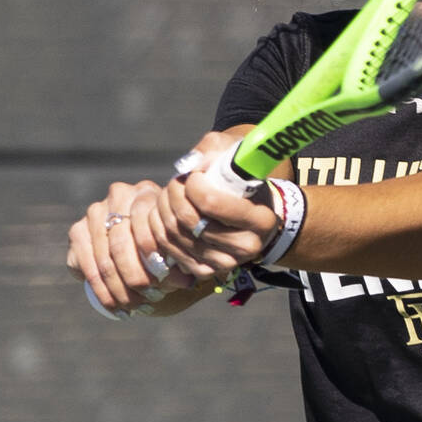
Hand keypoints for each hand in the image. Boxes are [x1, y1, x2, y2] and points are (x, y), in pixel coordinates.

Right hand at [67, 180, 193, 318]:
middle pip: (120, 244)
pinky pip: (83, 264)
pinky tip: (114, 306)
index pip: (144, 225)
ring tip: (133, 308)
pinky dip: (99, 290)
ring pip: (102, 259)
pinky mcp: (77, 231)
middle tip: (148, 301)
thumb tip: (185, 280)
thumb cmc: (166, 244)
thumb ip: (180, 259)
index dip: (153, 258)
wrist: (140, 243)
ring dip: (117, 290)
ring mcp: (94, 212)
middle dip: (135, 279)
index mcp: (147, 193)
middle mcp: (118, 195)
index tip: (163, 284)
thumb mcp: (175, 247)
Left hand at [148, 133, 280, 278]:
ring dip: (163, 209)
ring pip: (175, 234)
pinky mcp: (207, 271)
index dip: (192, 184)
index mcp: (261, 218)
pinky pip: (170, 250)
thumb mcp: (236, 154)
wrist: (252, 214)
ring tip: (169, 195)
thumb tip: (191, 163)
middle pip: (189, 219)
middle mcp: (247, 246)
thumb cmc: (244, 180)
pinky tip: (164, 214)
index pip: (211, 202)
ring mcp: (226, 263)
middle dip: (173, 194)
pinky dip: (160, 229)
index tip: (193, 175)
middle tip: (176, 182)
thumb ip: (213, 150)